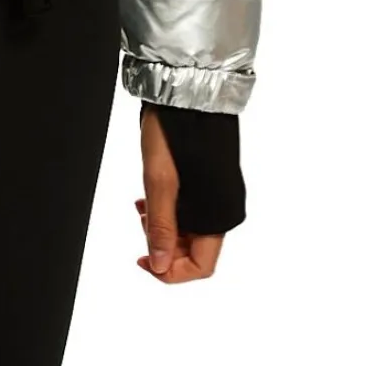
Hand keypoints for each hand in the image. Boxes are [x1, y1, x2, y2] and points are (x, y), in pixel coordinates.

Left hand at [135, 107, 225, 282]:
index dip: (171, 271)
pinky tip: (152, 197)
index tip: (144, 259)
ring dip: (165, 227)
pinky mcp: (211, 183)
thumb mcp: (159, 182)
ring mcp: (219, 195)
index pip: (202, 267)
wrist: (186, 94)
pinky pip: (192, 212)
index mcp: (219, 214)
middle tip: (142, 222)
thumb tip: (159, 266)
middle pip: (196, 251)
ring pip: (191, 232)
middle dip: (164, 246)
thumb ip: (160, 227)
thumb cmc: (174, 133)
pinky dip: (170, 211)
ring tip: (144, 206)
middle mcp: (225, 209)